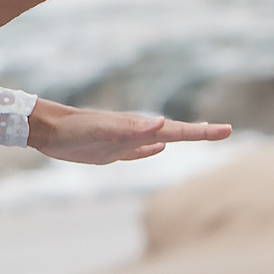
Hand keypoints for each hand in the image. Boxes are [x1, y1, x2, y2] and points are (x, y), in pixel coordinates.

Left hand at [27, 98, 229, 164]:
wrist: (47, 130)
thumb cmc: (73, 130)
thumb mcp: (101, 131)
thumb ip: (130, 129)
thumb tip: (161, 123)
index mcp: (138, 129)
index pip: (177, 131)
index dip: (201, 131)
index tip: (226, 130)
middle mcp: (135, 133)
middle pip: (174, 133)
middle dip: (199, 133)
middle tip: (223, 131)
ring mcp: (124, 141)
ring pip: (160, 139)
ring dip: (180, 138)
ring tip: (198, 135)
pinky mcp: (110, 150)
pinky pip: (139, 150)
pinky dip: (152, 149)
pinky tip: (157, 148)